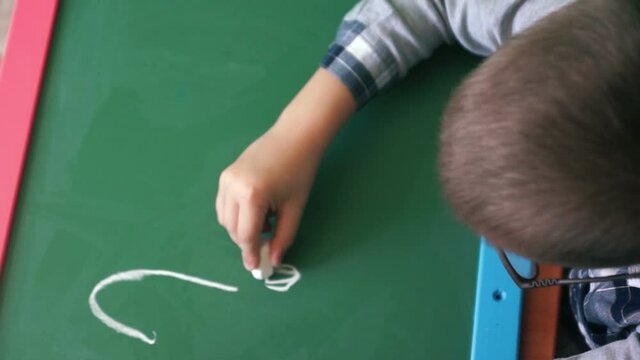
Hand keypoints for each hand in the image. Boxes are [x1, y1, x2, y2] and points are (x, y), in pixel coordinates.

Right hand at [216, 128, 318, 269]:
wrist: (294, 136)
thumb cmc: (300, 171)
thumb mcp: (294, 208)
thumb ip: (283, 237)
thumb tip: (274, 260)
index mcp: (252, 195)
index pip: (246, 235)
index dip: (251, 253)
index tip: (256, 267)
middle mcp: (233, 186)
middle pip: (232, 229)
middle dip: (246, 242)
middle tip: (266, 246)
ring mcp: (225, 179)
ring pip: (224, 218)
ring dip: (241, 229)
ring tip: (267, 220)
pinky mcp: (224, 175)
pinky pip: (223, 205)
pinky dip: (236, 215)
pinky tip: (258, 210)